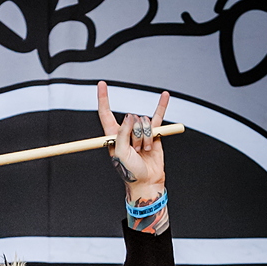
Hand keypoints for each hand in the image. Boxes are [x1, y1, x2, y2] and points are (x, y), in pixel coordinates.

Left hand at [97, 81, 169, 198]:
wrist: (147, 181)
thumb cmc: (130, 171)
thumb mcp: (120, 153)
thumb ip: (122, 133)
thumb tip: (130, 116)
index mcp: (113, 135)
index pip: (106, 113)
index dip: (103, 99)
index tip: (102, 85)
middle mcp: (125, 132)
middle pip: (132, 119)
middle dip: (136, 134)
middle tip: (135, 150)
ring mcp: (139, 132)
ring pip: (145, 122)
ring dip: (146, 138)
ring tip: (144, 151)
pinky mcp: (153, 133)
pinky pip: (158, 117)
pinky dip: (161, 106)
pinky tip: (164, 96)